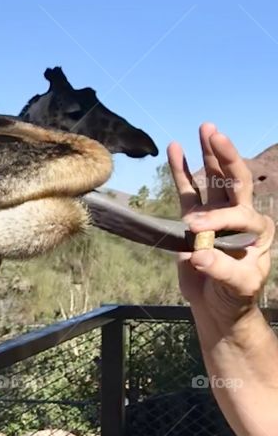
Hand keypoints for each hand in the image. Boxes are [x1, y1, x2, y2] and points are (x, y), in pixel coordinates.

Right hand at [167, 123, 273, 329]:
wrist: (219, 306)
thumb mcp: (237, 287)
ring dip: (209, 154)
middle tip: (214, 133)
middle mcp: (240, 216)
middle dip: (226, 156)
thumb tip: (199, 253)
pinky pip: (188, 190)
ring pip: (214, 179)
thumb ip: (222, 269)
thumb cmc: (235, 297)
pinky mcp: (195, 219)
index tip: (196, 232)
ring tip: (205, 128)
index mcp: (258, 230)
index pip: (239, 213)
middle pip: (235, 180)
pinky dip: (183, 169)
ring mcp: (217, 214)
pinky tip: (177, 148)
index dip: (218, 219)